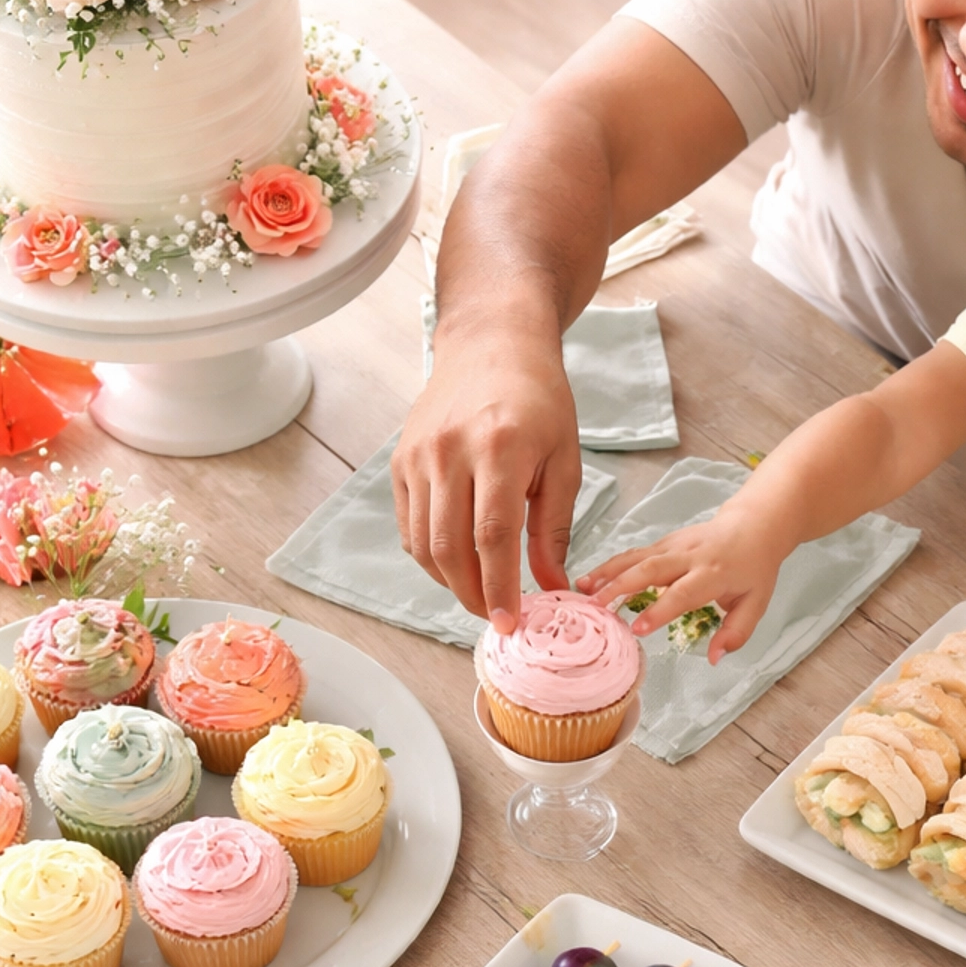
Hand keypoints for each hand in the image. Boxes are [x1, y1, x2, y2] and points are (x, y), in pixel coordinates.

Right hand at [390, 322, 581, 629]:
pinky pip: (409, 526)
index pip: (492, 536)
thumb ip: (554, 527)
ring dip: (449, 580)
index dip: (499, 587)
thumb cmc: (539, 400)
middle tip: (494, 616)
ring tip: (478, 592)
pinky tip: (457, 562)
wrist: (492, 344)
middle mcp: (450, 451)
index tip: (511, 622)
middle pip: (450, 547)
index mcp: (499, 447)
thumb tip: (552, 586)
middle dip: (471, 594)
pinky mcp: (400, 461)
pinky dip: (430, 555)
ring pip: (423, 543)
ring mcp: (418, 456)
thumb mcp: (564, 460)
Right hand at [578, 509, 785, 661]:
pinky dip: (611, 565)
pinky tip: (591, 579)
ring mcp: (674, 545)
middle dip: (620, 587)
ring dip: (607, 572)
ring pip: (636, 557)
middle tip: (595, 608)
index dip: (660, 610)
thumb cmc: (754, 570)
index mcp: (713, 574)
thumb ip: (736, 632)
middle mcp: (689, 556)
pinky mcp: (664, 541)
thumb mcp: (756, 604)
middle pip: (650, 569)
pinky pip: (634, 553)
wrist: (754, 527)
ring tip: (581, 590)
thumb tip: (714, 658)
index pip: (682, 593)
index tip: (637, 629)